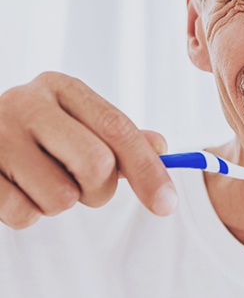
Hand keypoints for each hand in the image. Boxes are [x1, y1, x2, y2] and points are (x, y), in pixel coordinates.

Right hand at [0, 72, 177, 228]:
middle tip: (88, 188)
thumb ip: (119, 136)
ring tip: (44, 182)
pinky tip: (18, 189)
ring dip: (63, 202)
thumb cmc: (40, 133)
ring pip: (61, 197)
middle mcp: (27, 103)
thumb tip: (162, 148)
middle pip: (97, 163)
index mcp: (62, 87)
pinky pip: (24, 215)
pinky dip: (30, 213)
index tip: (167, 204)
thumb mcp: (78, 122)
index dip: (148, 168)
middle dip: (101, 190)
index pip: (117, 128)